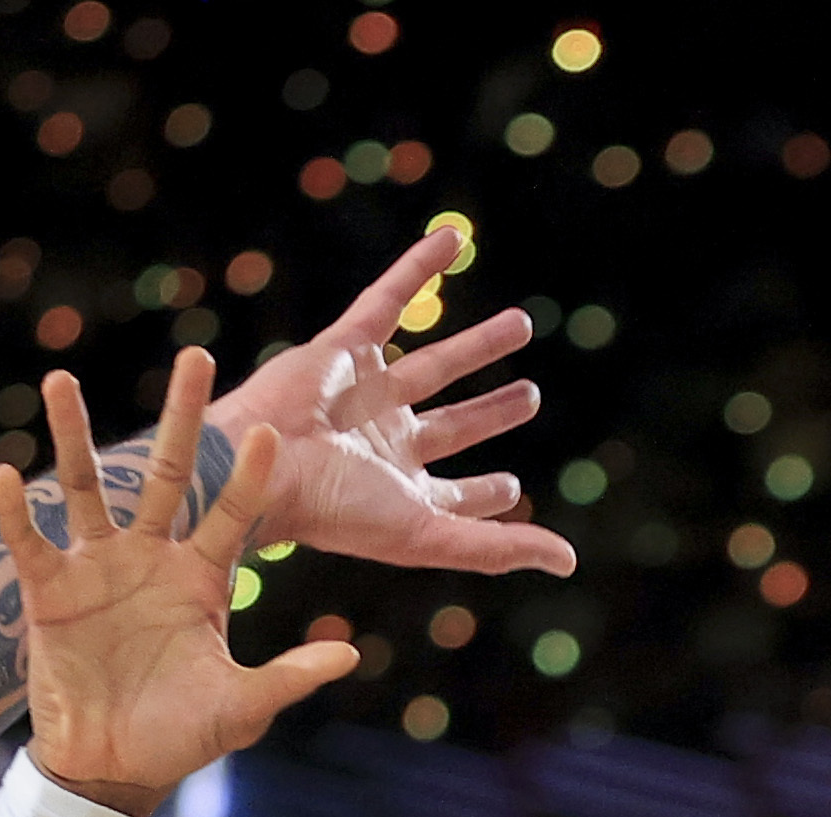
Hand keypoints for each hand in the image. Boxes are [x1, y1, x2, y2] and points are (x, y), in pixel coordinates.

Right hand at [0, 346, 359, 816]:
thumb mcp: (242, 706)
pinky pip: (30, 542)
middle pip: (168, 473)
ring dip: (73, 436)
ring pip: (86, 489)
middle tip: (196, 356)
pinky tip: (4, 473)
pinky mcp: (49, 592)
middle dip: (182, 417)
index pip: (234, 513)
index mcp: (203, 578)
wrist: (112, 769)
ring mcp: (98, 570)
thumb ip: (289, 675)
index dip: (249, 477)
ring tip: (60, 380)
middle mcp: (152, 559)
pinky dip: (16, 512)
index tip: (270, 433)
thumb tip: (349, 654)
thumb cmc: (180, 736)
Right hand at [205, 227, 577, 577]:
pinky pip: (388, 298)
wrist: (261, 464)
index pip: (455, 492)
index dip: (486, 493)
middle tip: (530, 397)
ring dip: (478, 345)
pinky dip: (419, 267)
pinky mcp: (343, 347)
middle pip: (453, 424)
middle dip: (491, 413)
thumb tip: (569, 563)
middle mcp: (386, 442)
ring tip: (520, 324)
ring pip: (434, 363)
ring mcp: (366, 392)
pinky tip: (453, 239)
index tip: (510, 488)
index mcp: (401, 490)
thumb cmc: (334, 510)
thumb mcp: (427, 535)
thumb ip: (497, 548)